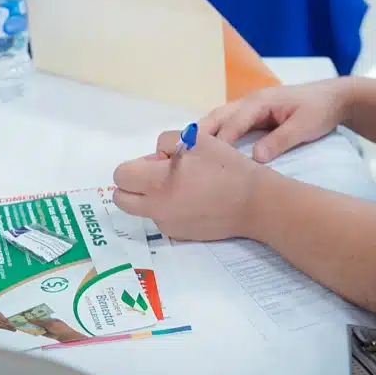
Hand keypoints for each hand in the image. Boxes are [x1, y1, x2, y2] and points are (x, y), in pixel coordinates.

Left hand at [112, 132, 269, 241]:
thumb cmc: (227, 167)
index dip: (137, 164)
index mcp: (158, 182)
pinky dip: (168, 208)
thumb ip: (166, 143)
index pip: (121, 175)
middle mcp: (157, 207)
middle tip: (158, 175)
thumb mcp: (196, 140)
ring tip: (182, 187)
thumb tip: (156, 159)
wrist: (254, 203)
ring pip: (142, 209)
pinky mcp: (179, 235)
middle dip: (133, 184)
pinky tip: (193, 200)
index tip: (160, 161)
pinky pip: (162, 218)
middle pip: (122, 198)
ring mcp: (167, 224)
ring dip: (151, 196)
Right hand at [198, 79, 353, 162]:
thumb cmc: (319, 111)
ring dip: (204, 134)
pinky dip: (215, 134)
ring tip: (186, 154)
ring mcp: (250, 106)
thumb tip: (256, 158)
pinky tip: (207, 150)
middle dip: (199, 134)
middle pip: (217, 116)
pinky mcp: (254, 114)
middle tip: (180, 154)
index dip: (218, 140)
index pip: (233, 122)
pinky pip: (228, 123)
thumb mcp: (304, 126)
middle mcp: (250, 101)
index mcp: (260, 101)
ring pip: (220, 118)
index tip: (203, 158)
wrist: (334, 98)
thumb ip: (280, 141)